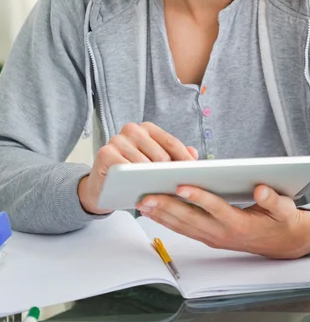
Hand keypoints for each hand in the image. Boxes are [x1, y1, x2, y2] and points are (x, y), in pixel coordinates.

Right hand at [78, 122, 197, 214]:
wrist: (101, 187)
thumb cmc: (132, 174)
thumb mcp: (154, 164)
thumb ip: (174, 157)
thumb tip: (195, 154)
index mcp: (146, 128)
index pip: (171, 142)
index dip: (185, 159)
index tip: (196, 173)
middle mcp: (132, 129)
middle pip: (160, 154)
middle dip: (171, 173)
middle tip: (179, 188)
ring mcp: (117, 140)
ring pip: (145, 164)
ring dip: (154, 180)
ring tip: (164, 193)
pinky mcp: (105, 153)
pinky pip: (126, 169)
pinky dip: (135, 181)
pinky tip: (142, 191)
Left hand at [136, 184, 309, 258]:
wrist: (283, 244)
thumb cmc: (281, 221)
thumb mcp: (285, 209)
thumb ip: (274, 199)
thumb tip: (261, 189)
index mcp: (240, 224)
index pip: (215, 208)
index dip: (198, 197)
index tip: (181, 185)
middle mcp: (222, 233)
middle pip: (191, 219)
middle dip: (167, 207)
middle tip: (147, 196)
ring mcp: (213, 237)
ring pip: (183, 226)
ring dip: (162, 215)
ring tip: (143, 201)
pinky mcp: (208, 236)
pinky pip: (184, 229)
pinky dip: (167, 220)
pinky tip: (153, 210)